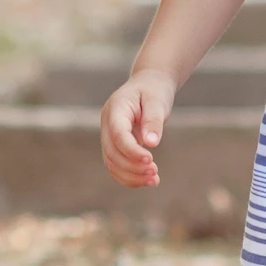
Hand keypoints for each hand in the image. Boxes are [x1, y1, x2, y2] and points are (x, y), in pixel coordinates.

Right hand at [101, 69, 176, 188]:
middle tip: (155, 174)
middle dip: (132, 167)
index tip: (151, 160)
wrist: (148, 84)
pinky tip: (148, 180)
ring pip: (111, 162)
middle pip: (112, 152)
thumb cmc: (154, 91)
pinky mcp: (115, 145)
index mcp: (115, 109)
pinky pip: (116, 165)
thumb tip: (151, 144)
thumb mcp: (158, 101)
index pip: (118, 135)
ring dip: (131, 175)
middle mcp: (107, 123)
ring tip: (155, 180)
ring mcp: (109, 135)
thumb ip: (153, 121)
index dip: (132, 150)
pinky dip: (129, 176)